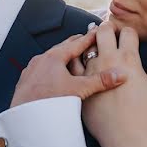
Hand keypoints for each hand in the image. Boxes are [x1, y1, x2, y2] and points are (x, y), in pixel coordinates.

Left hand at [10, 30, 126, 107]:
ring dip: (62, 56)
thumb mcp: (79, 90)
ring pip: (50, 58)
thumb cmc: (50, 102)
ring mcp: (31, 69)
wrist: (25, 116)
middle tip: (86, 39)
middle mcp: (41, 59)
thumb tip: (121, 75)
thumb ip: (100, 81)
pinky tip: (53, 75)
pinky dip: (50, 68)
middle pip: (62, 48)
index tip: (98, 30)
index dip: (90, 37)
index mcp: (55, 57)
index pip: (77, 43)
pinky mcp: (25, 80)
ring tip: (71, 57)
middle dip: (75, 44)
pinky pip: (41, 69)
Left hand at [73, 21, 146, 146]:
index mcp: (129, 58)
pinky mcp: (79, 82)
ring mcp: (91, 69)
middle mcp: (108, 60)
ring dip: (90, 42)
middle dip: (106, 28)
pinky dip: (76, 58)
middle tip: (108, 33)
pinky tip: (79, 60)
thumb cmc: (143, 112)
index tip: (127, 36)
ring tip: (94, 44)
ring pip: (86, 44)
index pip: (127, 32)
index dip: (128, 32)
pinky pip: (73, 63)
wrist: (124, 134)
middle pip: (104, 31)